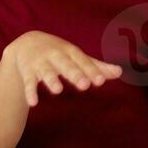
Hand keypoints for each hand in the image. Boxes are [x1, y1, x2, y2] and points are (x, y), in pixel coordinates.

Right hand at [5, 31, 122, 106]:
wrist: (27, 44)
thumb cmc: (59, 53)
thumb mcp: (76, 57)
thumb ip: (96, 66)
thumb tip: (120, 72)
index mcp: (70, 52)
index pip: (83, 61)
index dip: (92, 71)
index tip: (101, 81)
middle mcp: (56, 56)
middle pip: (66, 65)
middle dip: (74, 73)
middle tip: (84, 85)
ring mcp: (41, 63)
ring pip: (46, 72)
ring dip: (51, 80)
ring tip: (57, 90)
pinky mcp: (28, 72)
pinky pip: (29, 82)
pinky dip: (30, 92)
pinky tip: (33, 103)